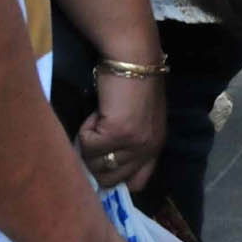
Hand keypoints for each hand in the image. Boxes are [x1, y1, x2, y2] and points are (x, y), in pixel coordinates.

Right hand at [78, 72, 165, 191]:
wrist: (133, 59)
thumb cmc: (132, 83)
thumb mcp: (139, 120)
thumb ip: (130, 143)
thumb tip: (101, 165)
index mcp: (155, 147)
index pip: (136, 183)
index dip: (115, 178)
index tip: (101, 165)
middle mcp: (148, 149)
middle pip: (110, 179)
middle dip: (95, 162)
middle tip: (94, 138)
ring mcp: (135, 143)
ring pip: (95, 165)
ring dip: (89, 145)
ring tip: (98, 121)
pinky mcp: (118, 133)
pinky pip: (88, 145)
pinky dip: (85, 129)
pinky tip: (97, 112)